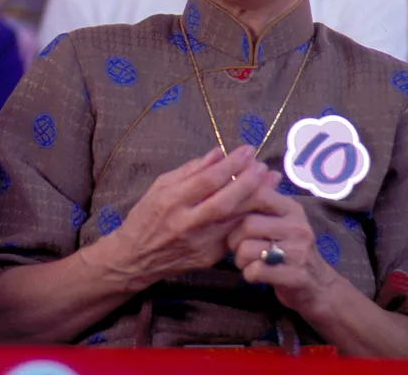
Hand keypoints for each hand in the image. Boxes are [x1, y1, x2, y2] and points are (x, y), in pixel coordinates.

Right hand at [105, 146, 276, 288]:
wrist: (135, 258)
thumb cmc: (146, 216)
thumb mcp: (159, 187)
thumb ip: (189, 170)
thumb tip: (218, 153)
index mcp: (171, 202)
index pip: (207, 180)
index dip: (230, 164)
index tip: (247, 150)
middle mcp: (186, 224)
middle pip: (224, 202)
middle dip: (248, 182)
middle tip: (263, 166)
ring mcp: (200, 244)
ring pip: (234, 221)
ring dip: (255, 200)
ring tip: (271, 181)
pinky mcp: (209, 258)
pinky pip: (233, 235)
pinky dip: (248, 218)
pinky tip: (261, 205)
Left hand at [226, 180, 340, 316]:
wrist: (318, 285)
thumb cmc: (288, 248)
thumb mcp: (279, 221)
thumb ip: (258, 203)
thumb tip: (231, 177)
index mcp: (291, 209)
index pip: (258, 195)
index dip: (234, 204)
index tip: (224, 216)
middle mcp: (297, 227)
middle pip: (247, 224)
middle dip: (233, 238)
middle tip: (236, 247)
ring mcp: (298, 252)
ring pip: (247, 249)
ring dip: (239, 259)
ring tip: (246, 261)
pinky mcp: (295, 276)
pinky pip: (255, 271)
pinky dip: (248, 274)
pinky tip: (255, 273)